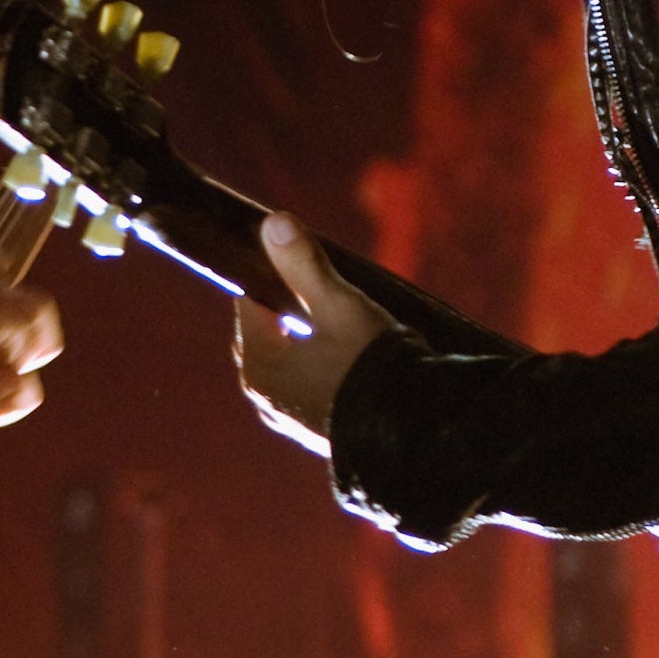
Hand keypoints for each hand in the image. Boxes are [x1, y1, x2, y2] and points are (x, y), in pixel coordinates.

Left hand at [234, 213, 395, 458]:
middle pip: (268, 335)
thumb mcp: (338, 306)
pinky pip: (309, 387)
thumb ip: (304, 264)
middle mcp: (266, 395)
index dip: (272, 276)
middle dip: (290, 310)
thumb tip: (273, 222)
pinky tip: (352, 359)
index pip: (250, 304)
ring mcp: (291, 418)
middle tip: (326, 290)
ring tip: (344, 322)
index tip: (299, 259)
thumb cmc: (368, 365)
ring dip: (308, 341)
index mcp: (258, 365)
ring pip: (290, 363)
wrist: (408, 435)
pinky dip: (322, 369)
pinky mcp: (317, 431)